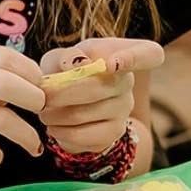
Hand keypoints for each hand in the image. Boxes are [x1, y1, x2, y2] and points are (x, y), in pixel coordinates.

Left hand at [38, 37, 165, 155]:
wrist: (72, 103)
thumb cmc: (68, 71)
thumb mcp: (62, 57)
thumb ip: (66, 56)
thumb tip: (74, 63)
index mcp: (123, 53)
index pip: (149, 54)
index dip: (134, 58)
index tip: (111, 64)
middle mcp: (128, 82)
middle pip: (98, 88)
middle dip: (61, 93)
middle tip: (42, 97)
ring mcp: (124, 110)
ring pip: (84, 114)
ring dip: (55, 115)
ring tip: (44, 112)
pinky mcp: (114, 133)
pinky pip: (84, 136)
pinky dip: (61, 132)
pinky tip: (54, 126)